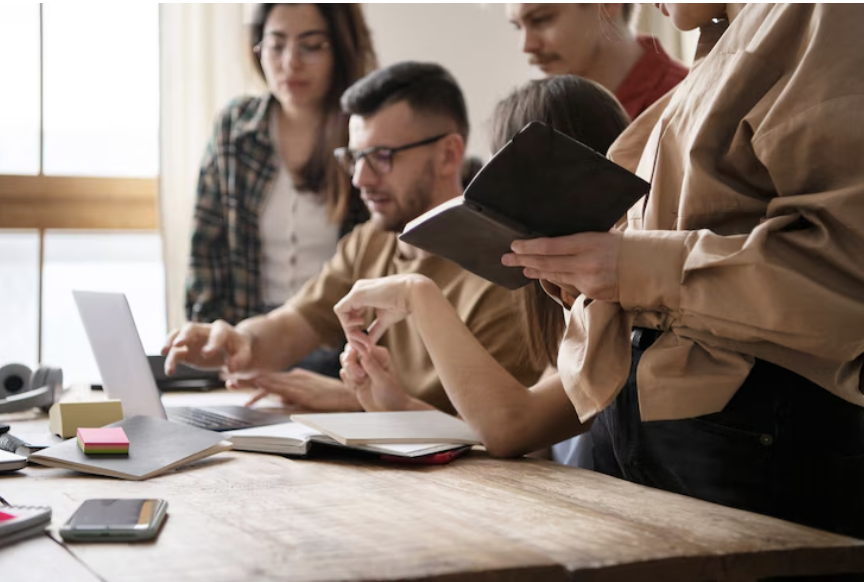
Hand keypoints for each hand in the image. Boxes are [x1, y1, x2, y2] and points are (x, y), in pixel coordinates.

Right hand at [162, 320, 253, 375]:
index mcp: (222, 330)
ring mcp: (193, 338)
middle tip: (178, 344)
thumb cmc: (239, 349)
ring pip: (178, 336)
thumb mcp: (244, 354)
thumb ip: (239, 360)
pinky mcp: (186, 349)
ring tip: (164, 353)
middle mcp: (205, 330)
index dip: (212, 342)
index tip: (207, 354)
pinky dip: (170, 358)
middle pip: (191, 327)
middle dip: (184, 335)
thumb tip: (231, 368)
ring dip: (170, 343)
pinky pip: (175, 351)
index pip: (217, 333)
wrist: (231, 349)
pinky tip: (170, 371)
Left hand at [226, 369, 362, 411]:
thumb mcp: (309, 396)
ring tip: (234, 382)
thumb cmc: (334, 397)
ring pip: (270, 381)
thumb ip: (293, 398)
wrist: (353, 396)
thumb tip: (278, 403)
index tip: (236, 378)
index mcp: (296, 378)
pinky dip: (268, 388)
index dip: (252, 378)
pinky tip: (257, 389)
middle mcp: (295, 378)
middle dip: (246, 378)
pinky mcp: (304, 393)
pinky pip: (282, 390)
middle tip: (228, 378)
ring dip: (251, 382)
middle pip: (266, 377)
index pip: (269, 378)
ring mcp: (299, 384)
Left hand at [334, 274, 430, 347]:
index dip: (357, 330)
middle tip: (364, 347)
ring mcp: (356, 291)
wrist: (413, 293)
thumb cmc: (404, 303)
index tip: (367, 343)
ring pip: (342, 314)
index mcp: (366, 295)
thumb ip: (375, 329)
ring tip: (365, 340)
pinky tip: (362, 327)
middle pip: (346, 315)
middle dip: (352, 333)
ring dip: (351, 331)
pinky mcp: (356, 294)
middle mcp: (358, 291)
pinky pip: (341, 311)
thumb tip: (369, 344)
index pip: (353, 314)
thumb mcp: (385, 319)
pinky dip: (348, 323)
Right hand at [339, 344, 428, 411]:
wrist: (390, 410)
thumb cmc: (391, 394)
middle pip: (348, 352)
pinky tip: (357, 388)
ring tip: (361, 383)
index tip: (362, 372)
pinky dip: (348, 382)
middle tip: (361, 378)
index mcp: (378, 354)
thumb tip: (363, 351)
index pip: (359, 346)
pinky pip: (344, 374)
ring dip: (350, 375)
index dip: (355, 356)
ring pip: (344, 363)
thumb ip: (372, 365)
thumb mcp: (382, 380)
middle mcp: (369, 358)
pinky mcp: (355, 377)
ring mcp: (361, 367)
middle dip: (350, 366)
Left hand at [502, 231, 622, 301]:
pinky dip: (555, 279)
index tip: (514, 245)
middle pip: (547, 263)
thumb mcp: (602, 234)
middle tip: (506, 259)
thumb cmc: (624, 245)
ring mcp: (588, 281)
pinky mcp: (591, 293)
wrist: (649, 267)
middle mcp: (586, 263)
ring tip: (522, 267)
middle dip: (523, 260)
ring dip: (536, 270)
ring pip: (554, 276)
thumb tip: (553, 238)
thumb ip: (579, 239)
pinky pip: (568, 285)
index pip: (550, 246)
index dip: (529, 247)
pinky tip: (544, 275)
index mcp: (588, 243)